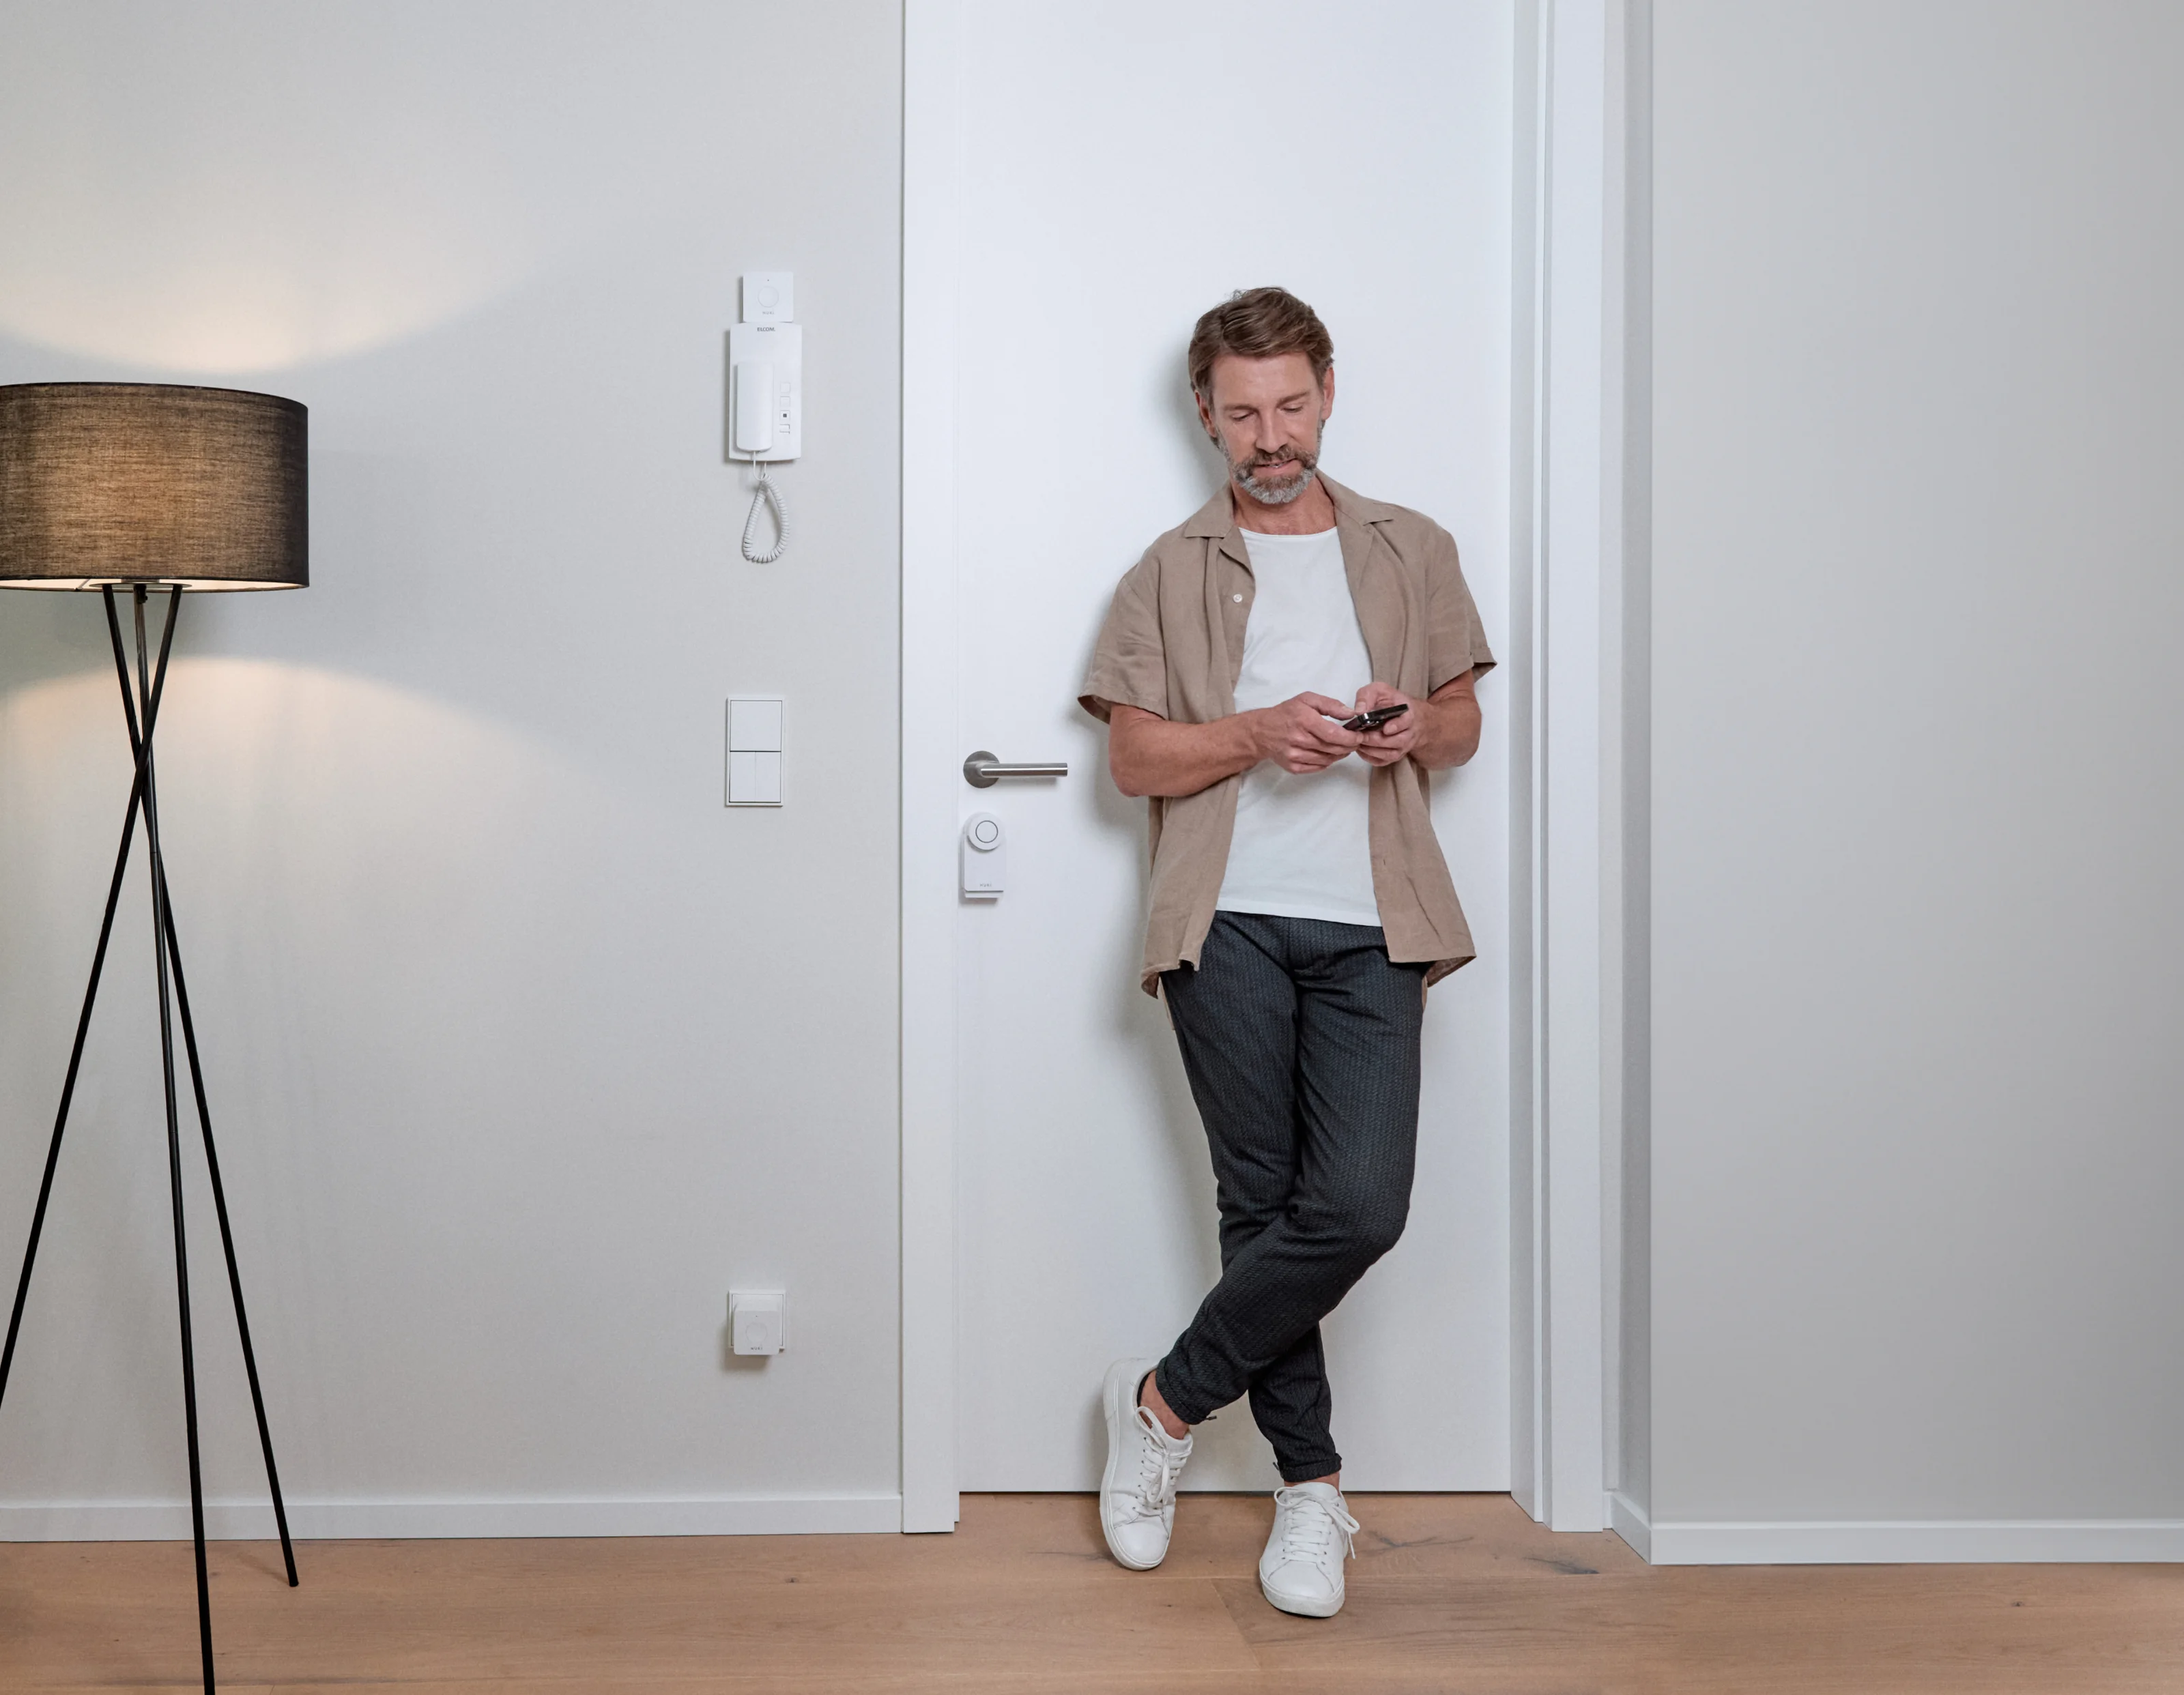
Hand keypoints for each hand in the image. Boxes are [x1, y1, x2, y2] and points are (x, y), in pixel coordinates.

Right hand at [1248, 692, 1362, 773]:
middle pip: (1333, 749)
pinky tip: (1329, 753)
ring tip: (1344, 747)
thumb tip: (1350, 713)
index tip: (1359, 736)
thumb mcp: (1307, 700)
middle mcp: (1299, 740)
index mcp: (1304, 721)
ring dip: (1340, 755)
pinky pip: (1318, 767)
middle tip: (1355, 742)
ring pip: (1328, 760)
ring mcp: (1295, 756)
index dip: (1351, 738)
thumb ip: (1330, 705)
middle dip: (1349, 746)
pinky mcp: (1293, 767)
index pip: (1334, 735)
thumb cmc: (1285, 714)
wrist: (1261, 732)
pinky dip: (1328, 761)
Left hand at [1350, 681, 1422, 767]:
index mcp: (1408, 713)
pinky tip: (1361, 749)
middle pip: (1398, 741)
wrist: (1404, 714)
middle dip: (1377, 740)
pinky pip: (1384, 761)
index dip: (1397, 726)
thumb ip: (1368, 696)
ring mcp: (1403, 746)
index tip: (1386, 729)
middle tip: (1361, 736)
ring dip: (1372, 750)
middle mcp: (1409, 732)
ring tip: (1358, 742)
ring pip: (1391, 754)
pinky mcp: (1395, 755)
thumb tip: (1359, 711)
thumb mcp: (1380, 691)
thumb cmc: (1390, 701)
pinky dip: (1371, 758)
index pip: (1407, 722)